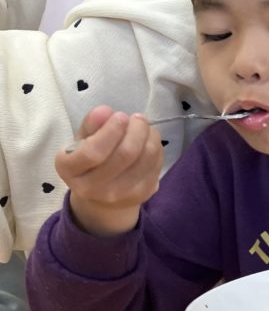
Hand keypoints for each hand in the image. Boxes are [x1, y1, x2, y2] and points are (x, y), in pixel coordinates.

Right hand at [55, 106, 163, 235]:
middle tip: (137, 118)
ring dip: (150, 136)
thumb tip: (104, 111)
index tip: (120, 116)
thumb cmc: (89, 162)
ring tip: (144, 127)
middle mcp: (92, 188)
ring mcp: (119, 195)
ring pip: (146, 158)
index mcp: (69, 170)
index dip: (111, 130)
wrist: (101, 199)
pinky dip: (157, 147)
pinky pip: (156, 165)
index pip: (92, 151)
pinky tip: (149, 141)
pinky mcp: (142, 195)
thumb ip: (90, 125)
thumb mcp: (81, 142)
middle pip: (125, 154)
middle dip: (136, 129)